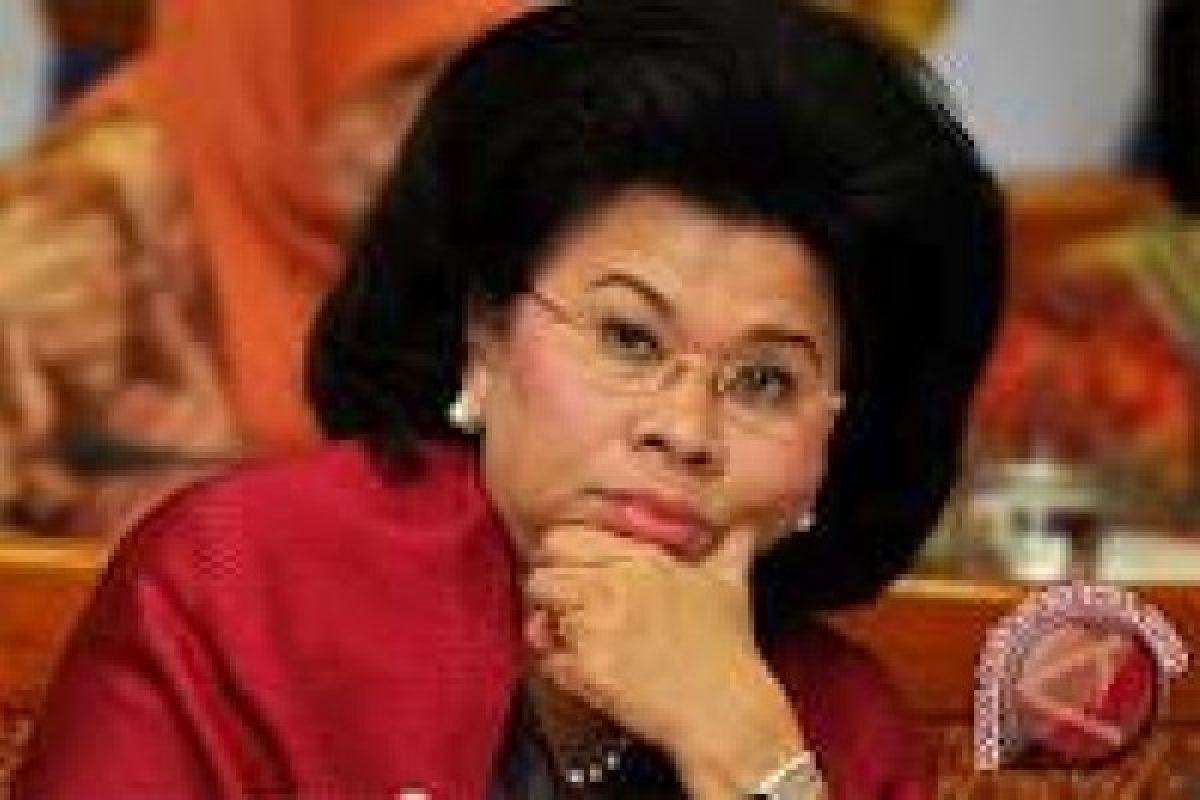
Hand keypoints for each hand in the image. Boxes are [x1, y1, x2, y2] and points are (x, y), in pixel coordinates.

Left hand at [524, 524, 805, 795]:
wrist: (727, 713)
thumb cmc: (728, 653)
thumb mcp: (731, 584)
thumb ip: (733, 546)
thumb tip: (745, 525)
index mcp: (641, 559)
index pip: (563, 537)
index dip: (563, 558)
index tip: (575, 574)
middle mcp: (614, 585)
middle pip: (541, 574)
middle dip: (551, 595)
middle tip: (571, 612)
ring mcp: (598, 627)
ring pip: (539, 617)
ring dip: (555, 632)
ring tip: (585, 644)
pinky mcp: (589, 668)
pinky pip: (549, 662)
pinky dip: (562, 670)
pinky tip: (590, 673)